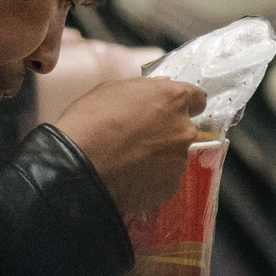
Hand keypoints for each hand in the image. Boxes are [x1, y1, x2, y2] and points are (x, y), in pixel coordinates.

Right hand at [54, 77, 206, 212]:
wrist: (78, 168)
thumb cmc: (90, 122)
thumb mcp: (111, 90)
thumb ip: (142, 89)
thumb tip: (158, 88)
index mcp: (172, 99)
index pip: (197, 98)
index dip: (183, 104)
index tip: (169, 109)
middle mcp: (183, 129)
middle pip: (183, 129)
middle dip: (166, 132)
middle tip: (138, 138)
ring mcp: (179, 161)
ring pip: (174, 156)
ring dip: (159, 157)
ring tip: (130, 161)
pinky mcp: (170, 187)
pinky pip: (164, 180)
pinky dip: (151, 179)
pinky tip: (129, 176)